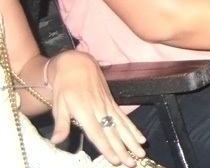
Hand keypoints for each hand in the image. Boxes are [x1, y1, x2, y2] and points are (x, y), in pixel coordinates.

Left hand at [45, 51, 147, 165]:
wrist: (77, 64)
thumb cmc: (64, 86)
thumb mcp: (58, 104)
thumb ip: (61, 124)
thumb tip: (57, 141)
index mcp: (85, 112)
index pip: (97, 133)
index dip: (106, 147)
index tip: (115, 159)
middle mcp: (100, 110)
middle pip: (113, 133)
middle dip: (123, 149)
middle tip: (132, 162)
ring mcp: (108, 106)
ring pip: (122, 126)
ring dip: (132, 141)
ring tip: (141, 153)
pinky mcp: (112, 103)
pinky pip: (124, 118)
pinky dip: (133, 129)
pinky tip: (140, 138)